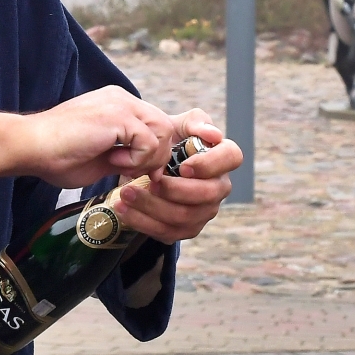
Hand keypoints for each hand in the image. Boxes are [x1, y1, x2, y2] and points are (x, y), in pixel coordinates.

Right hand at [0, 86, 187, 193]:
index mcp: (118, 104)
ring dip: (147, 157)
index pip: (156, 124)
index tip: (135, 171)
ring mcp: (121, 104)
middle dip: (156, 155)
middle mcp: (122, 98)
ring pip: (163, 132)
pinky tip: (112, 160)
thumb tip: (150, 168)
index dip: (153, 151)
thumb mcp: (102, 156)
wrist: (31, 146)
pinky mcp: (118, 116)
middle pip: (166, 126)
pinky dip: (136, 159)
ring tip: (119, 164)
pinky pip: (149, 142)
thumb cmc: (57, 155)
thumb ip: (127, 155)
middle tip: (130, 171)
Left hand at [110, 109, 241, 243]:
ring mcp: (204, 210)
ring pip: (185, 216)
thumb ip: (195, 122)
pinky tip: (122, 209)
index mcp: (222, 157)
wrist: (145, 162)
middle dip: (174, 189)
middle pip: (207, 195)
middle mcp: (218, 186)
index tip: (182, 166)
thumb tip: (212, 134)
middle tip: (148, 180)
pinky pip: (168, 232)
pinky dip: (142, 221)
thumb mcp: (177, 125)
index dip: (210, 164)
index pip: (232, 158)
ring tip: (125, 193)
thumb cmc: (166, 141)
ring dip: (152, 206)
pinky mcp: (185, 228)